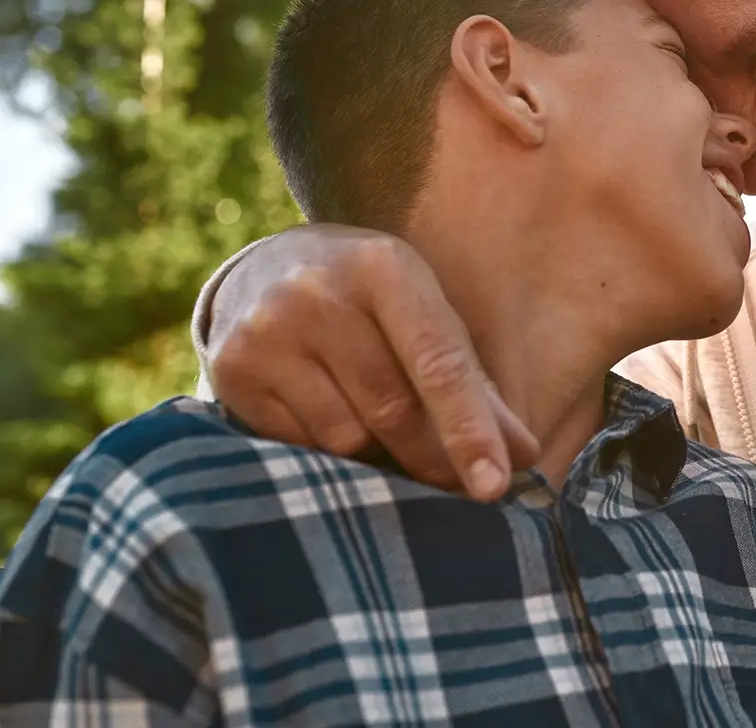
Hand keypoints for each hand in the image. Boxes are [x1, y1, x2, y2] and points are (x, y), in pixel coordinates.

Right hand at [205, 223, 538, 499]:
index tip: (495, 485)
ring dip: (377, 458)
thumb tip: (523, 454)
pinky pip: (297, 448)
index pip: (438, 363)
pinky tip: (332, 428)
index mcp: (385, 268)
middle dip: (432, 459)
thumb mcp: (421, 313)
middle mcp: (320, 293)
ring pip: (344, 438)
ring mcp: (269, 332)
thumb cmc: (369, 301)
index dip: (469, 429)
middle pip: (392, 410)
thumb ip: (470, 381)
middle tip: (459, 488)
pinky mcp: (232, 371)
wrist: (260, 271)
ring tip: (384, 440)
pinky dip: (328, 456)